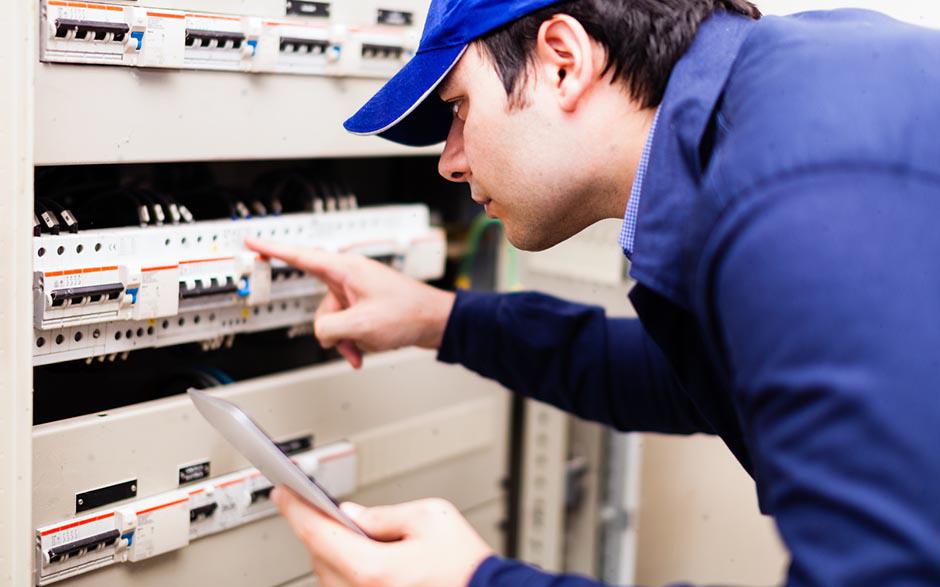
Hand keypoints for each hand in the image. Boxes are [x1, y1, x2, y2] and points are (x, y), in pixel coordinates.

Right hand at [245, 238, 455, 367]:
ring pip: (333, 320)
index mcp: (346, 270)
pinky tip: (365, 351)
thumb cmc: (408, 314)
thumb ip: (329, 328)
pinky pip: (347, 325)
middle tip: (348, 339)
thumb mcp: (361, 326)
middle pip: (320, 305)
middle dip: (330, 329)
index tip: (252, 241)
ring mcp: (358, 291)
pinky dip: (353, 340)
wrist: (436, 321)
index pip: (300, 256)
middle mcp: (350, 276)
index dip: (272, 249)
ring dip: (345, 339)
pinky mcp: (365, 305)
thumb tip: (321, 332)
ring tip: (364, 347)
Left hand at [271, 487, 493, 586]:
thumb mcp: (430, 518)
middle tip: (317, 503)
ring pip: (328, 575)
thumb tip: (351, 514)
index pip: (318, 533)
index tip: (282, 492)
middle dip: (317, 527)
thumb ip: (383, 514)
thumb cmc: (465, 565)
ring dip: (331, 550)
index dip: (295, 509)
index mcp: (373, 569)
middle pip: (318, 555)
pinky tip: (358, 555)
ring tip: (345, 530)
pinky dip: (344, 569)